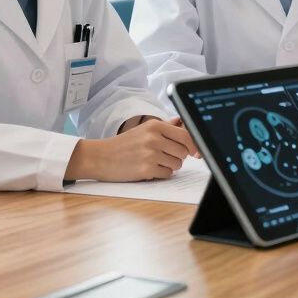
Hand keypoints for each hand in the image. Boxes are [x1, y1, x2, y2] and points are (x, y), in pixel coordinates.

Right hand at [65, 118, 198, 181]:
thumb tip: (184, 123)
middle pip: (183, 151)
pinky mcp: (146, 170)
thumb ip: (165, 126)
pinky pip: (167, 174)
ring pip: (177, 164)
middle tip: (166, 156)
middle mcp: (154, 138)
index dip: (194, 145)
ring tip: (157, 162)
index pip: (186, 135)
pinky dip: (162, 174)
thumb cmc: (124, 144)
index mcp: (155, 126)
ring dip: (171, 166)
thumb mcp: (144, 129)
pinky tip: (151, 169)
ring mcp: (150, 154)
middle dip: (179, 156)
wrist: (100, 157)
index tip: (196, 152)